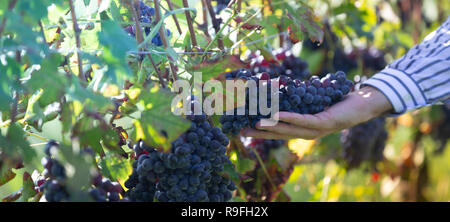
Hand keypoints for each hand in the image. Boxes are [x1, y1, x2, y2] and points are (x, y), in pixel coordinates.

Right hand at [241, 86, 392, 139]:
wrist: (364, 104)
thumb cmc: (338, 100)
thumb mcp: (314, 101)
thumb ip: (300, 100)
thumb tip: (281, 88)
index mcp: (304, 129)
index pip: (279, 131)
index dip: (262, 131)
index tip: (244, 127)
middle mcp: (308, 133)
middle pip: (280, 134)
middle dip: (261, 133)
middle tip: (242, 129)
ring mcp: (316, 130)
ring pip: (290, 129)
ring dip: (272, 128)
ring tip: (254, 124)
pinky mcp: (324, 123)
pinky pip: (304, 120)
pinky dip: (289, 118)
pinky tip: (277, 115)